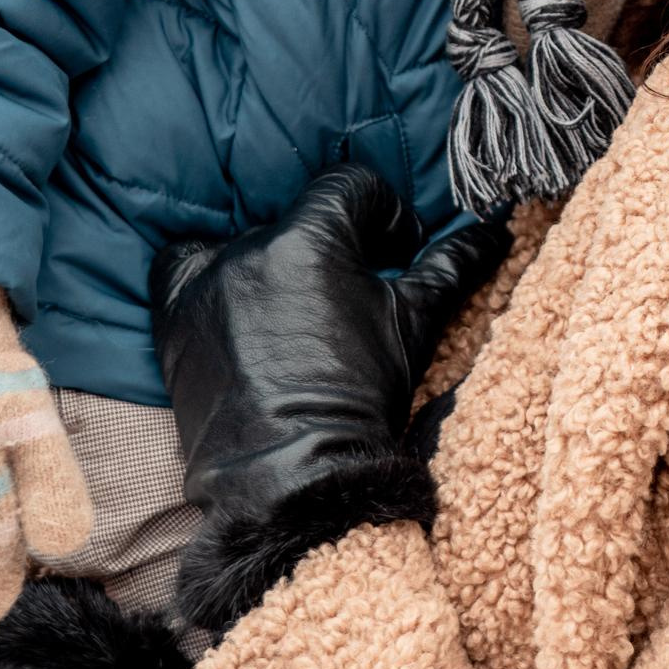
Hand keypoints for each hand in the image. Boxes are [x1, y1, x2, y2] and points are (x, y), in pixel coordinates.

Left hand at [151, 165, 509, 638]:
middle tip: (355, 296)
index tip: (397, 252)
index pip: (350, 185)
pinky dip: (210, 274)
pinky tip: (239, 308)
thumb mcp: (413, 327)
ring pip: (250, 242)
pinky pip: (183, 266)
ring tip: (299, 315)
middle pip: (302, 217)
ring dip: (279, 264)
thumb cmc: (360, 402)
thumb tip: (495, 228)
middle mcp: (251, 249)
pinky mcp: (173, 318)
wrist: (293, 483)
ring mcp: (206, 283)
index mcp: (312, 241)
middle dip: (336, 246)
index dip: (385, 214)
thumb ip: (450, 267)